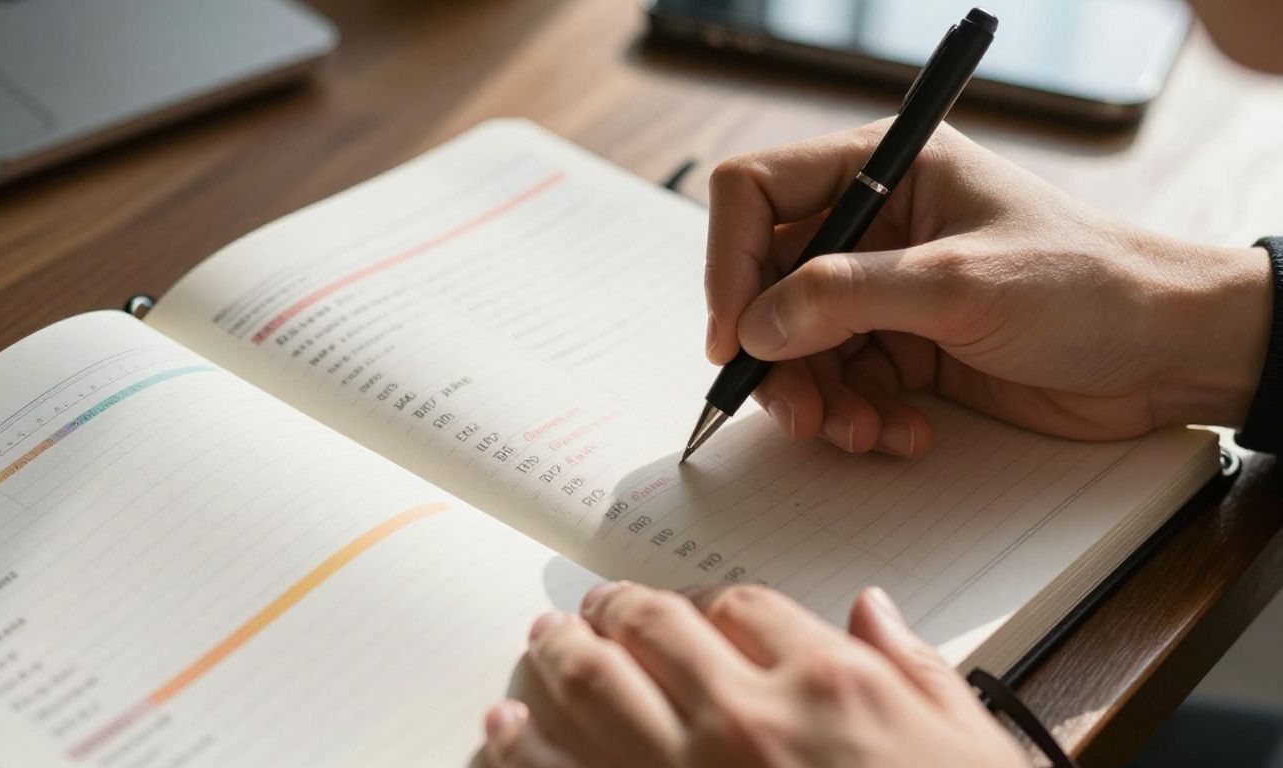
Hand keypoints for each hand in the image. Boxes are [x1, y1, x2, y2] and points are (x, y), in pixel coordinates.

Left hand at [480, 582, 1027, 767]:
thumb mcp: (964, 741)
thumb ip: (910, 665)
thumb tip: (872, 612)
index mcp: (827, 683)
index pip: (742, 608)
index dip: (709, 605)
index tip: (695, 613)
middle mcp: (746, 719)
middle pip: (654, 632)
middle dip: (615, 610)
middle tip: (592, 607)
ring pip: (595, 691)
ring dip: (558, 658)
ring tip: (540, 642)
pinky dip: (525, 750)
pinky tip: (503, 732)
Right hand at [704, 120, 1271, 455]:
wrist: (1169, 353)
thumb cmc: (1090, 285)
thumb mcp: (959, 283)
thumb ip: (846, 297)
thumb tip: (755, 324)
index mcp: (886, 170)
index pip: (759, 193)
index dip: (731, 261)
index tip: (733, 334)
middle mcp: (876, 227)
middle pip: (770, 283)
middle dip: (776, 353)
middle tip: (794, 407)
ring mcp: (889, 291)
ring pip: (800, 346)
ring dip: (817, 398)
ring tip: (858, 431)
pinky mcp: (907, 346)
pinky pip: (844, 384)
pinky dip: (859, 417)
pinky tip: (901, 433)